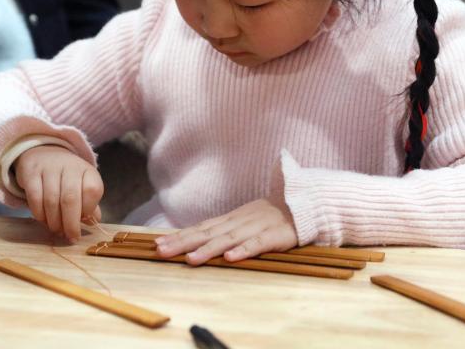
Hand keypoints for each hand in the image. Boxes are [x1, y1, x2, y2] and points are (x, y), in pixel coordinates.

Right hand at [13, 145, 102, 242]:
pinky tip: (43, 219)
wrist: (43, 154)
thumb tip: (93, 222)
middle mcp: (69, 166)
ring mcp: (49, 168)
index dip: (88, 209)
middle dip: (70, 224)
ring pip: (51, 200)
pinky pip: (35, 198)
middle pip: (70, 198)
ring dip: (54, 222)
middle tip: (70, 237)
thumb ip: (89, 205)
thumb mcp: (82, 187)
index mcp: (86, 170)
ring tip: (56, 230)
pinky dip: (39, 214)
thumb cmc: (66, 178)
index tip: (84, 221)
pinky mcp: (31, 172)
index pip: (93, 190)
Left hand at [155, 198, 297, 264]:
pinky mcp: (276, 235)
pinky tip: (231, 258)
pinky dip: (244, 250)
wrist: (307, 203)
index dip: (179, 236)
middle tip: (161, 251)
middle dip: (183, 242)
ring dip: (209, 249)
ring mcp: (257, 226)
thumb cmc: (273, 216)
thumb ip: (225, 230)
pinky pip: (258, 243)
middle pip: (208, 233)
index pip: (201, 228)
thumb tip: (198, 239)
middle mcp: (240, 221)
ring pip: (229, 238)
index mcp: (232, 218)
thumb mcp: (245, 221)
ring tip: (191, 260)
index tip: (157, 244)